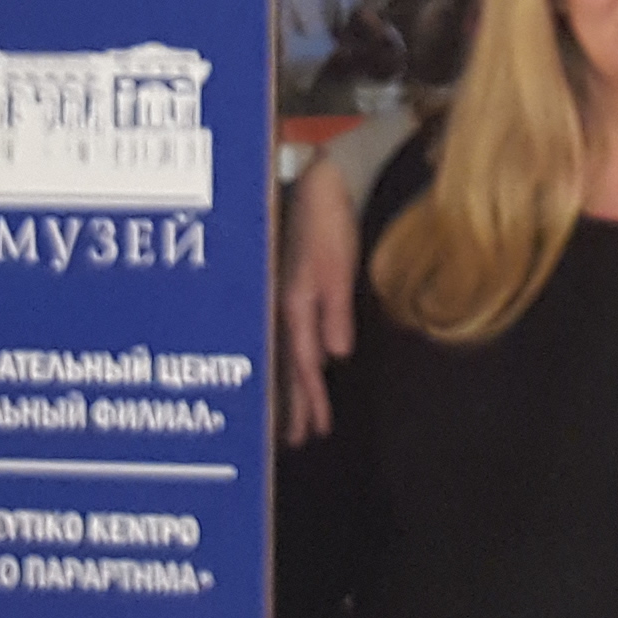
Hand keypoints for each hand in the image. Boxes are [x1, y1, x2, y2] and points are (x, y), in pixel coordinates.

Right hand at [276, 160, 361, 445]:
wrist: (315, 176)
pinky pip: (285, 334)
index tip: (313, 434)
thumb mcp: (337, 267)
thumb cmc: (328, 219)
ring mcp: (280, 296)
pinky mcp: (287, 284)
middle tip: (293, 441)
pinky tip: (296, 368)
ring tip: (290, 418)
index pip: (300, 367)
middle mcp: (280, 306)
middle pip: (285, 367)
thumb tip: (334, 360)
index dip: (307, 402)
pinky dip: (289, 358)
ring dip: (288, 387)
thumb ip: (334, 313)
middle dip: (291, 406)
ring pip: (281, 354)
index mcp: (291, 306)